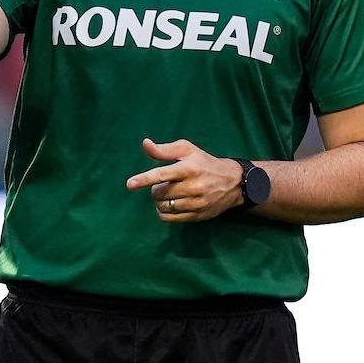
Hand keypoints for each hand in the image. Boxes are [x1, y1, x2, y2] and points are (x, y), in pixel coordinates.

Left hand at [124, 138, 244, 222]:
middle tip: (164, 184)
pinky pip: (170, 218)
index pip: (162, 174)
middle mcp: (193, 186)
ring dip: (160, 201)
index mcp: (188, 168)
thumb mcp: (187, 150)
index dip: (144, 179)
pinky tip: (169, 205)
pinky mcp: (197, 216)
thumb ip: (164, 149)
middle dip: (156, 189)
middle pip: (159, 193)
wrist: (233, 182)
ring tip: (168, 194)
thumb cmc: (204, 163)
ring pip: (163, 207)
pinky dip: (163, 212)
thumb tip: (145, 144)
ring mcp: (196, 203)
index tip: (130, 184)